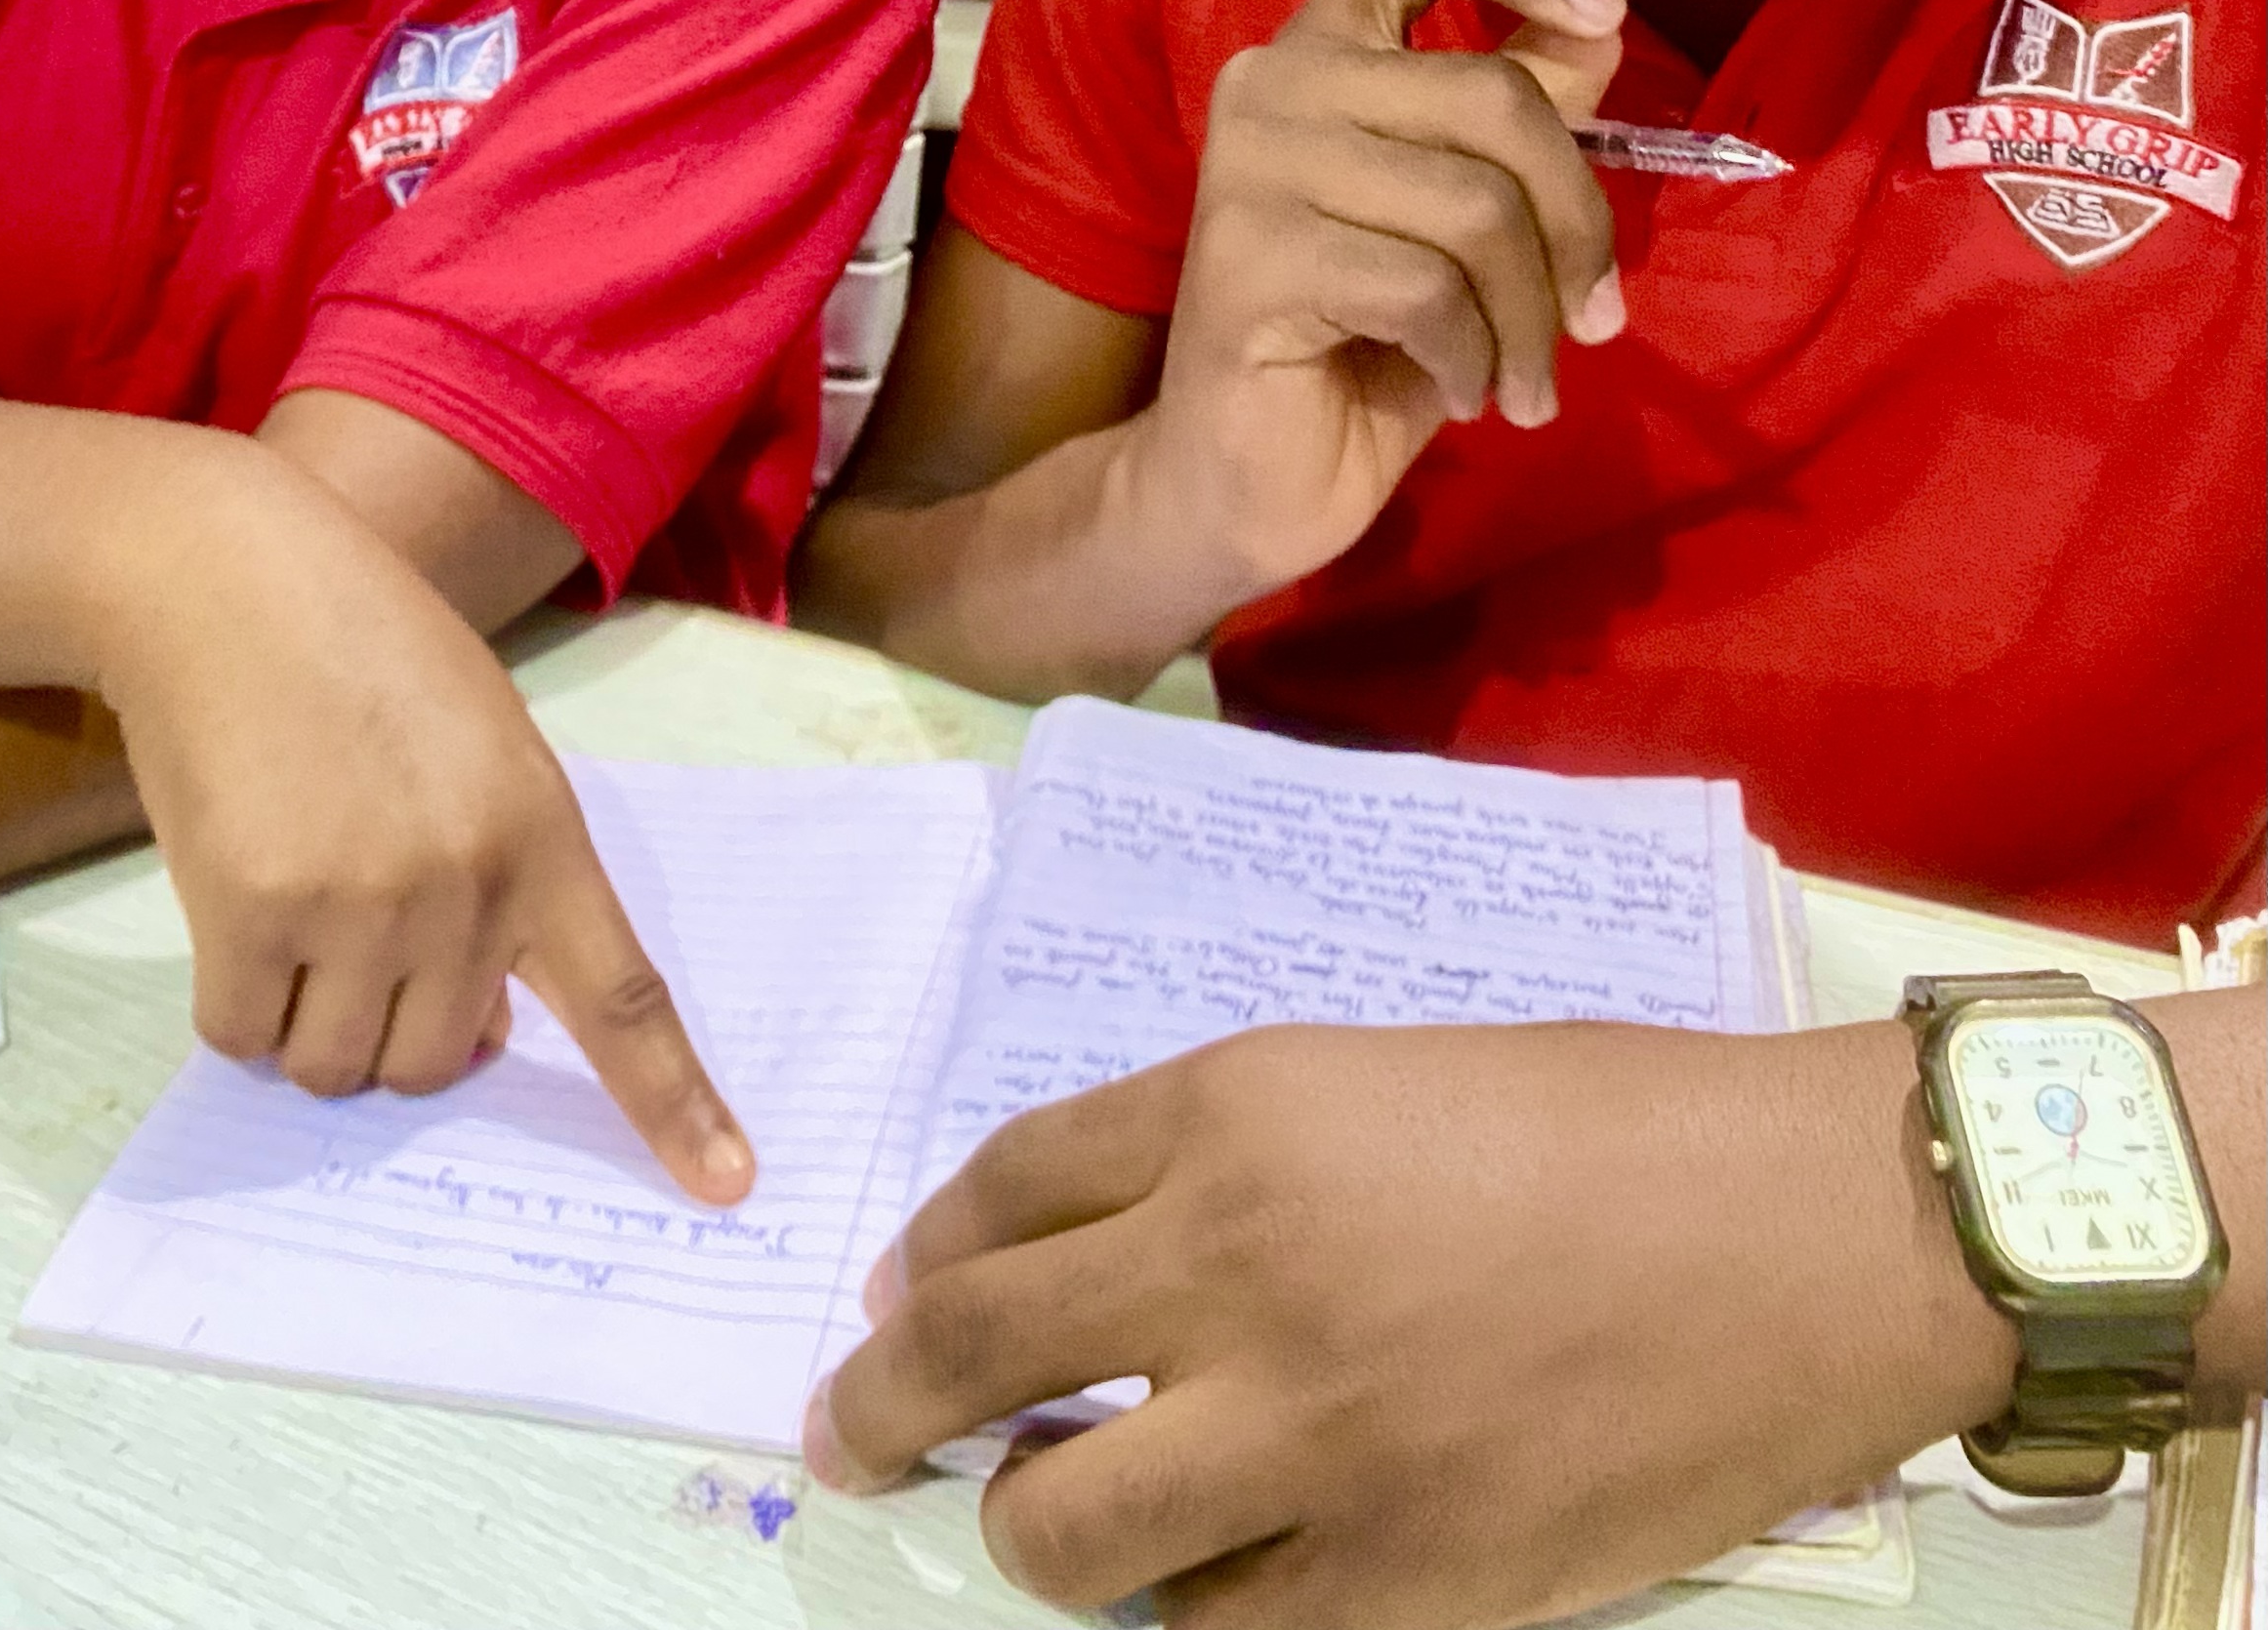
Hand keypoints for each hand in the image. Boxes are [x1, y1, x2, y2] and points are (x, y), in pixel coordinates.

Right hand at [89, 453, 752, 1200]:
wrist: (230, 580)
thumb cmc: (361, 651)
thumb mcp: (478, 747)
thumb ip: (498, 880)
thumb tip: (478, 1034)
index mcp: (542, 835)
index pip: (624, 999)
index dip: (673, 1103)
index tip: (726, 1185)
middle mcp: (466, 886)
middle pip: (442, 1064)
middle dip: (394, 1028)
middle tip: (355, 928)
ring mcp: (362, 905)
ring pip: (339, 1067)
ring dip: (309, 1023)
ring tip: (291, 902)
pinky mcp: (256, 915)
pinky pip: (246, 1038)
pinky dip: (236, 1000)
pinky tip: (233, 898)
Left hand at [809, 1016, 2012, 1628]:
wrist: (1805, 1232)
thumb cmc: (1612, 1125)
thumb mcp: (1378, 1080)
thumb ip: (1224, 1160)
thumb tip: (1082, 1253)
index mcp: (1235, 1113)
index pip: (1001, 1189)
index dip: (931, 1250)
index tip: (902, 1291)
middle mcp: (1238, 1265)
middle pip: (973, 1349)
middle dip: (880, 1402)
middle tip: (850, 1435)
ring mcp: (1312, 1436)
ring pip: (1060, 1528)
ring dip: (1025, 1527)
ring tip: (1035, 1519)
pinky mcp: (1401, 1579)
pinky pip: (1215, 1627)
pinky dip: (1186, 1605)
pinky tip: (1204, 1575)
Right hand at [1113, 0, 1629, 624]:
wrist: (1243, 483)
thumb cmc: (1365, 344)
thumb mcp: (1464, 221)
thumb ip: (1520, 115)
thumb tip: (1601, 26)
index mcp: (1322, 50)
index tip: (1602, 14)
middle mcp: (1272, 79)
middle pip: (1493, 98)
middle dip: (1574, 223)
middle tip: (1593, 319)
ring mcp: (1250, 163)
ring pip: (1474, 207)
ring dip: (1530, 319)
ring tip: (1520, 379)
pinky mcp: (1249, 255)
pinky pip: (1428, 288)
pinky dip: (1474, 357)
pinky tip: (1456, 391)